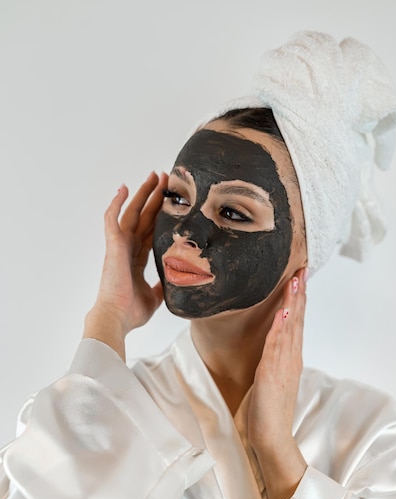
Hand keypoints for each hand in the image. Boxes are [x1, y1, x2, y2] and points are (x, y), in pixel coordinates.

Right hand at [84, 172, 167, 358]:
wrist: (117, 318)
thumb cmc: (131, 312)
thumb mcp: (156, 296)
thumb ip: (163, 285)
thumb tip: (176, 280)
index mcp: (136, 260)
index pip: (150, 231)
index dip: (160, 216)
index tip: (171, 202)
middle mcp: (127, 249)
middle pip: (143, 217)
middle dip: (154, 197)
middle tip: (165, 179)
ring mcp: (119, 246)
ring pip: (131, 212)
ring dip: (142, 193)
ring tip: (154, 175)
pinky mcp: (113, 245)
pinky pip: (112, 218)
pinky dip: (116, 203)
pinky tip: (124, 188)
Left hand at [247, 267, 307, 498]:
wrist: (271, 437)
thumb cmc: (268, 411)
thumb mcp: (272, 380)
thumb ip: (274, 361)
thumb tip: (272, 346)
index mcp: (291, 359)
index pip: (296, 324)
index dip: (298, 301)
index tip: (299, 279)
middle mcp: (291, 358)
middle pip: (297, 320)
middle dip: (299, 294)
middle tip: (302, 270)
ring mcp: (283, 365)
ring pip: (289, 328)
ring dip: (292, 303)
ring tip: (295, 281)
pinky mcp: (271, 373)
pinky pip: (276, 345)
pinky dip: (280, 327)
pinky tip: (283, 312)